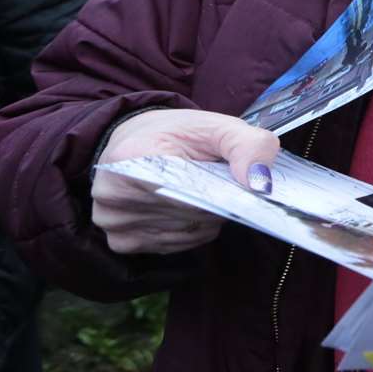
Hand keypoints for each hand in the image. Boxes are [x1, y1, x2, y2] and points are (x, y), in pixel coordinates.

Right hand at [92, 108, 280, 255]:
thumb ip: (249, 145)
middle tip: (217, 179)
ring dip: (207, 216)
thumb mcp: (218, 127)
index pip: (192, 190)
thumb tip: (260, 185)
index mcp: (129, 158)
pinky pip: (177, 244)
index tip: (238, 182)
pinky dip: (192, 229)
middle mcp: (112, 195)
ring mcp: (113, 223)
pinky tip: (186, 206)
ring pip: (189, 232)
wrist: (137, 141)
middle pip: (192, 214)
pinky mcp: (121, 243)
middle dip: (218, 200)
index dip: (223, 188)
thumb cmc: (180, 134)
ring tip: (198, 189)